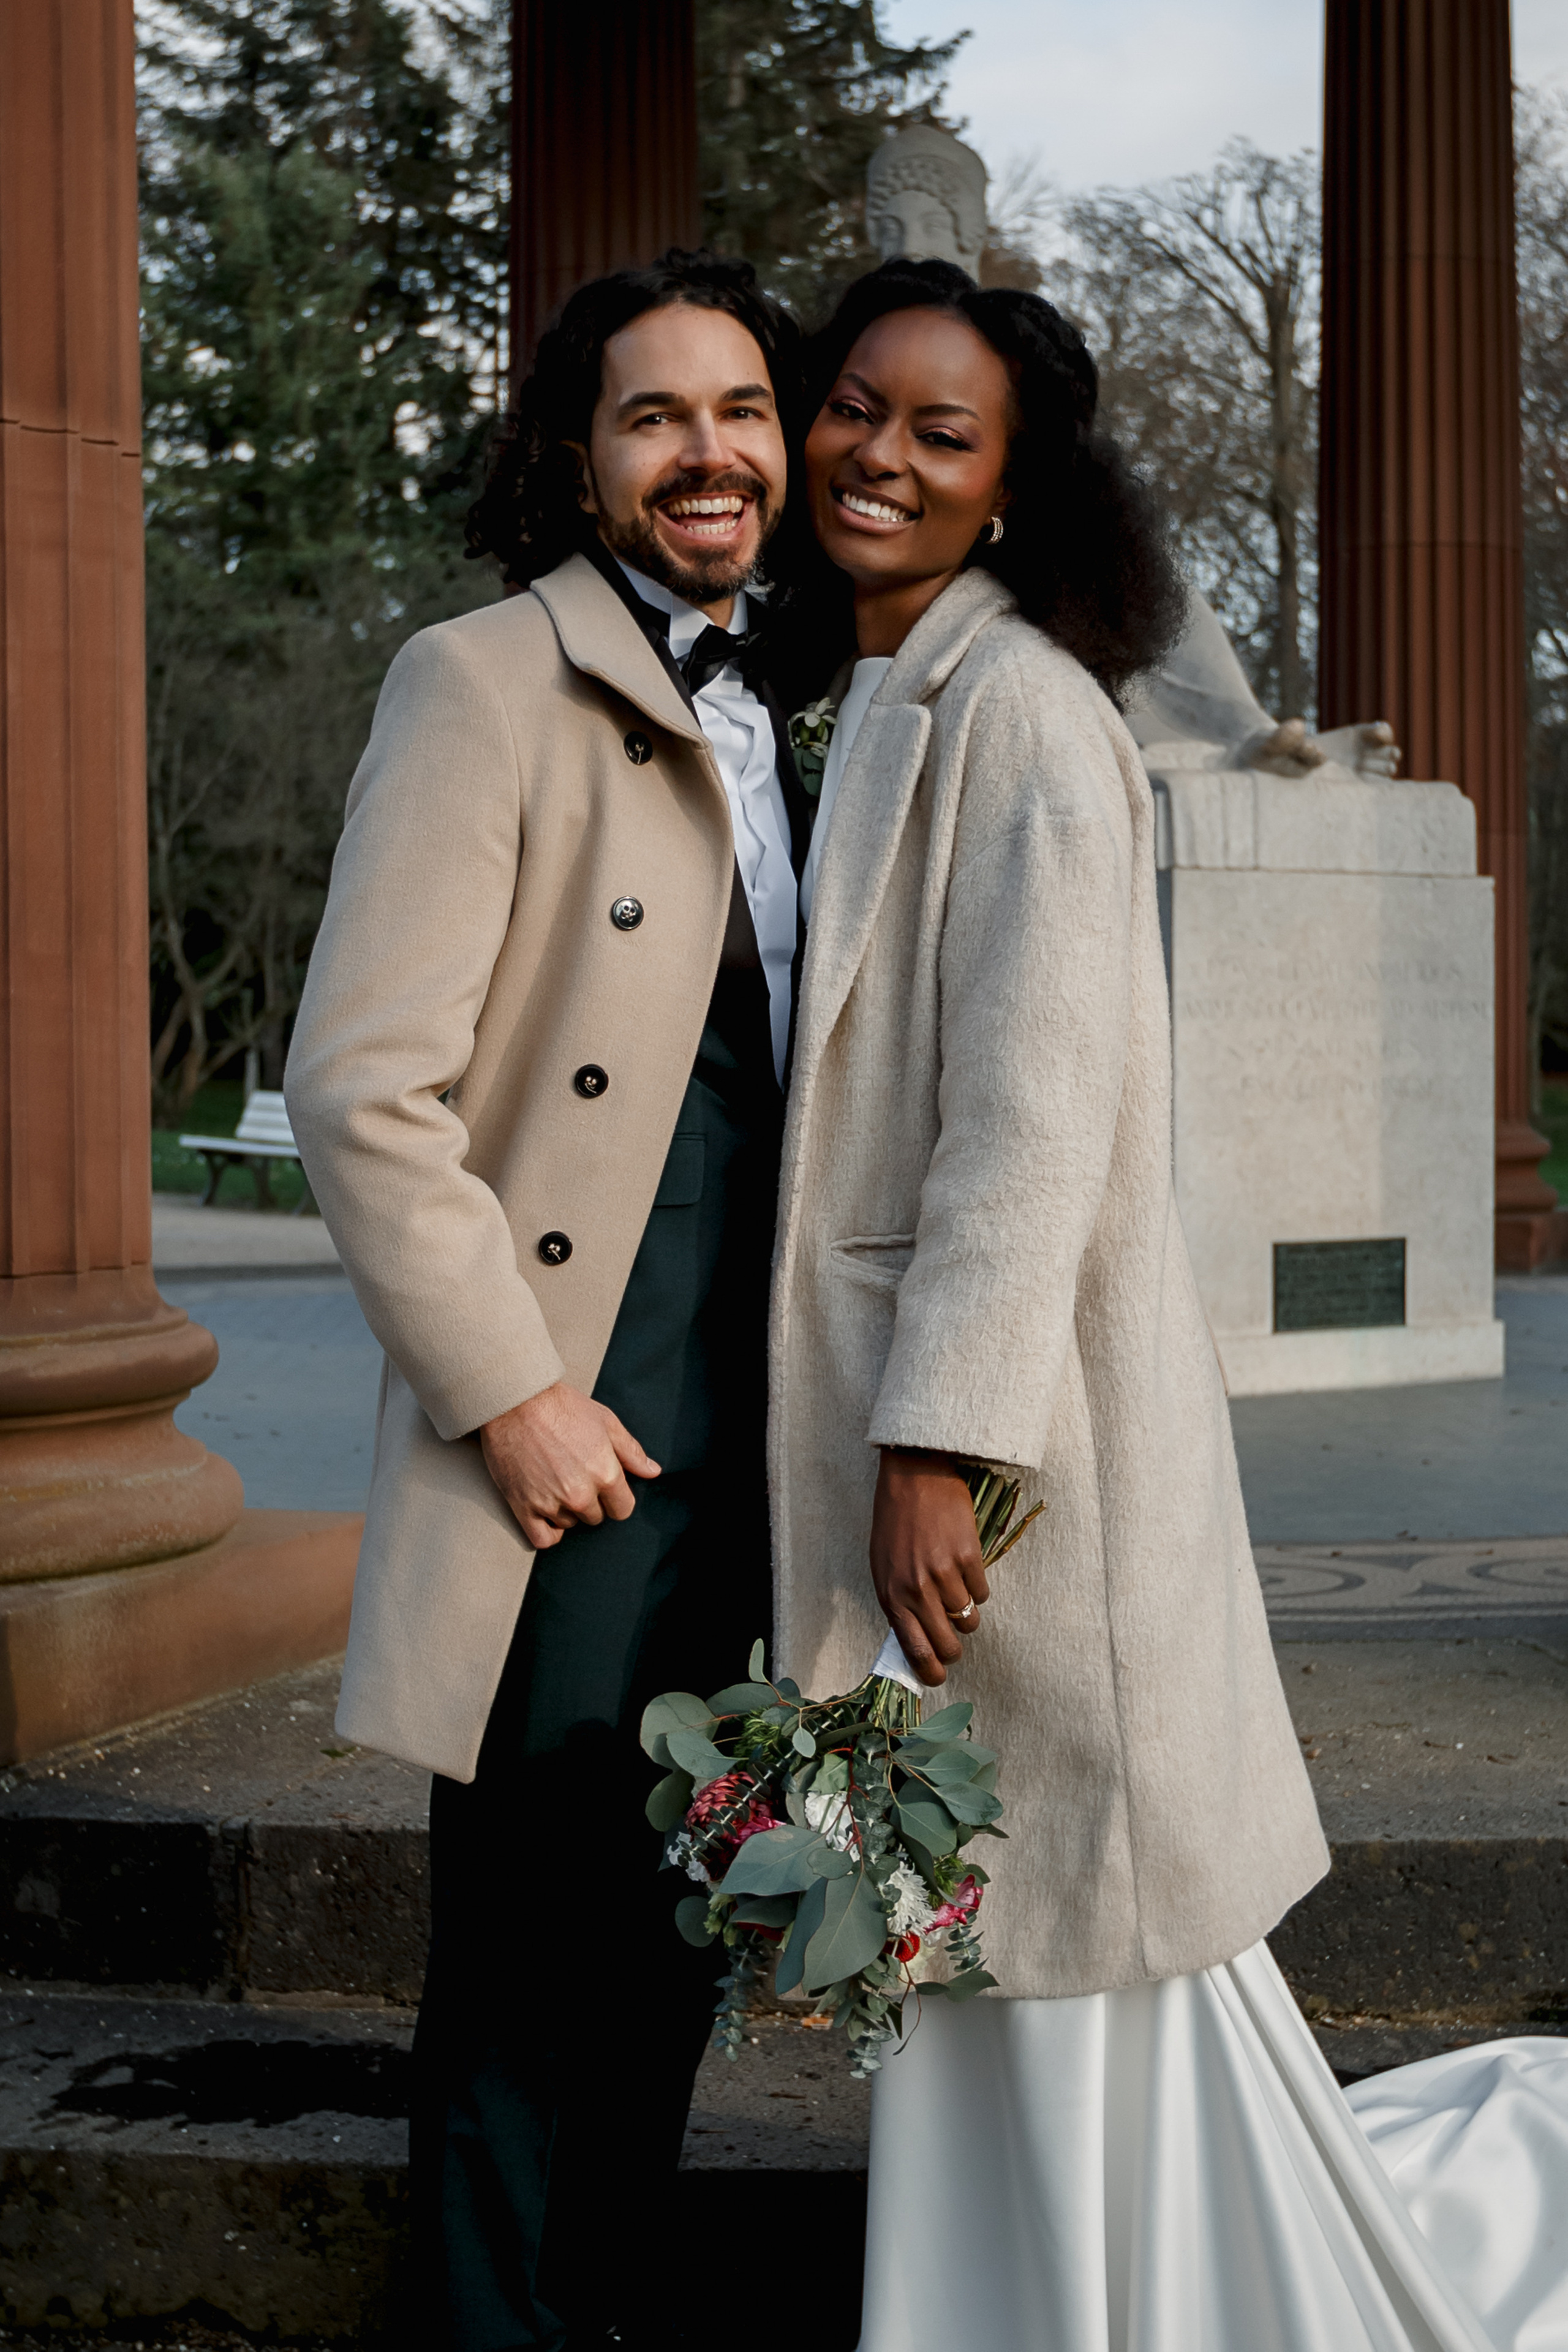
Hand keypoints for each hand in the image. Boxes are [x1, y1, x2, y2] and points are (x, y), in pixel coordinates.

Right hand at [480, 1382, 659, 1550]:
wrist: (516, 1402)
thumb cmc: (562, 1407)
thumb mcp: (606, 1421)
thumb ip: (631, 1451)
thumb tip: (652, 1471)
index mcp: (605, 1474)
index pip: (623, 1509)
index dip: (616, 1498)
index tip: (604, 1486)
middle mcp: (580, 1494)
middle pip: (595, 1518)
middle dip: (590, 1501)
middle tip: (575, 1476)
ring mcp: (551, 1503)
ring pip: (569, 1525)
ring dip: (566, 1511)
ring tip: (555, 1482)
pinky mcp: (524, 1507)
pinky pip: (542, 1539)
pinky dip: (547, 1532)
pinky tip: (547, 1514)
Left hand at [869, 1449, 989, 1687]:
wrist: (914, 1475)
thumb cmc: (894, 1521)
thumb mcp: (883, 1566)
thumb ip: (898, 1602)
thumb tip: (916, 1638)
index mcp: (891, 1595)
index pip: (914, 1650)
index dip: (930, 1671)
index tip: (938, 1677)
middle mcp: (916, 1590)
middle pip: (948, 1644)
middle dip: (954, 1649)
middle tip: (955, 1640)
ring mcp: (943, 1574)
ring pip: (968, 1620)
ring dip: (966, 1613)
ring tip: (958, 1593)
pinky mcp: (968, 1558)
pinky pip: (982, 1593)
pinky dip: (977, 1587)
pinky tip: (966, 1569)